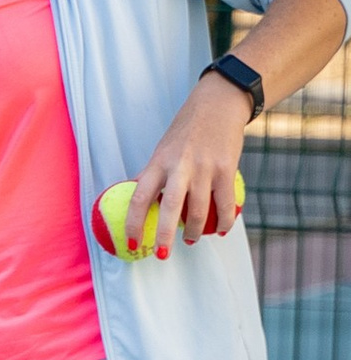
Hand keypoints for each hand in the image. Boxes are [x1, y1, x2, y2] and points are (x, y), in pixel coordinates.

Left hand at [125, 73, 252, 254]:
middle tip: (161, 255)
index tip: (132, 242)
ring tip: (190, 240)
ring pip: (199, 210)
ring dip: (194, 231)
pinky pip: (226, 204)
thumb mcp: (163, 148)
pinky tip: (220, 230)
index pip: (140, 196)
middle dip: (164, 236)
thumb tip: (136, 197)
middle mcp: (180, 166)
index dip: (134, 222)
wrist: (220, 103)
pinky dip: (224, 221)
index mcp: (159, 161)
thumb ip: (153, 173)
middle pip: (170, 208)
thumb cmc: (187, 128)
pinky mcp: (226, 169)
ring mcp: (205, 168)